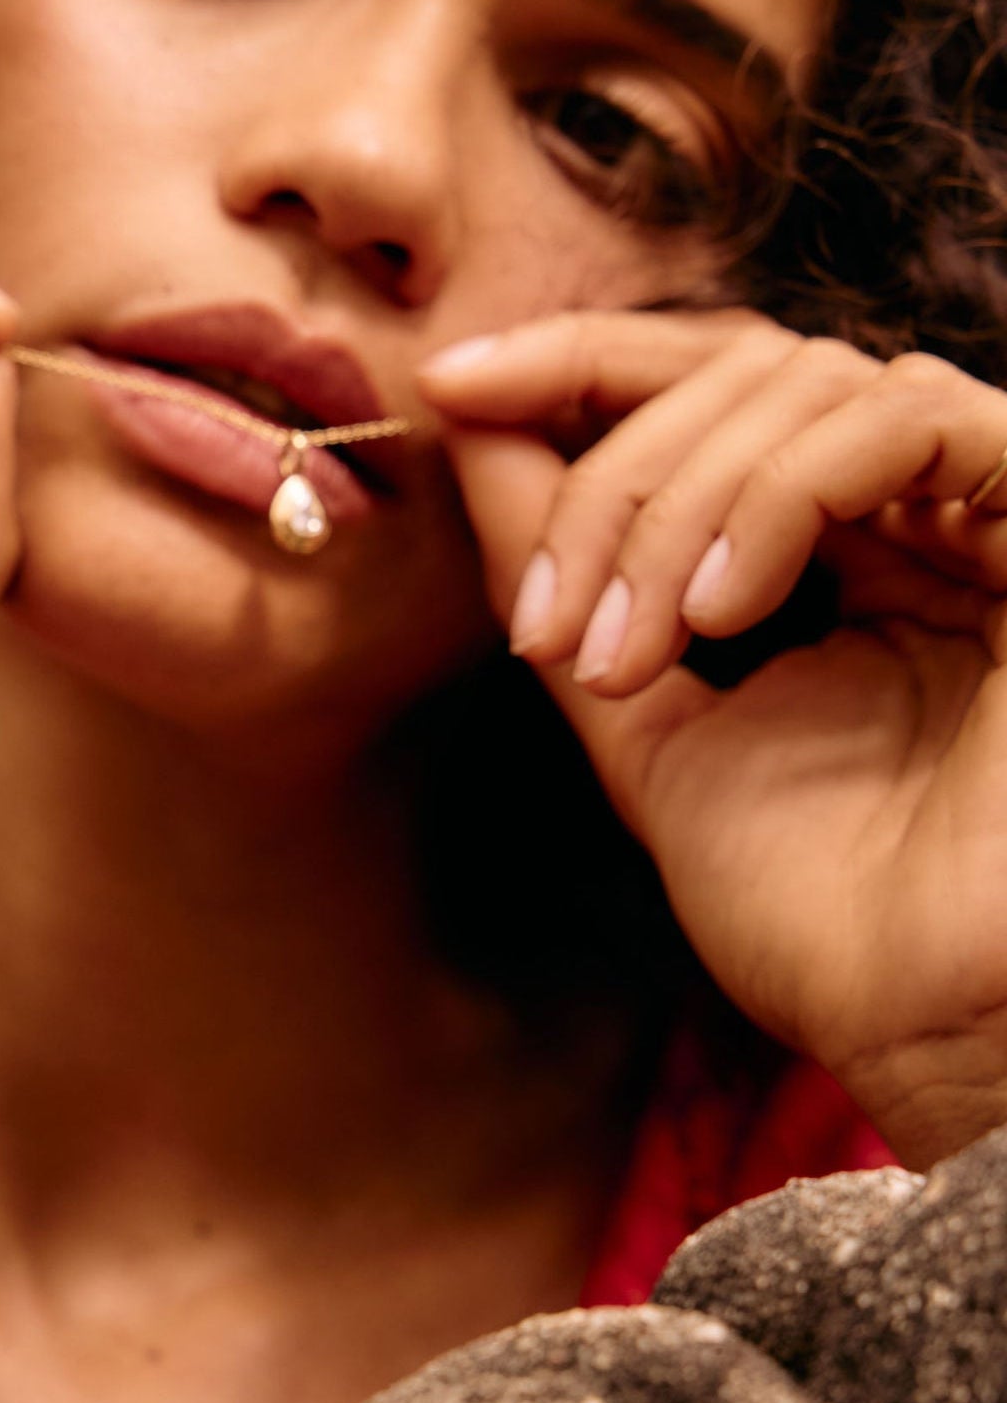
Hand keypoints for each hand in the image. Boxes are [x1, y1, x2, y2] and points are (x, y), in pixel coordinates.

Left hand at [420, 311, 1006, 1165]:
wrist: (934, 1038)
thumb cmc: (816, 917)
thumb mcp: (640, 722)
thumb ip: (563, 576)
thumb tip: (470, 432)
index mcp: (847, 550)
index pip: (710, 388)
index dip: (578, 364)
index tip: (450, 387)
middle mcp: (928, 514)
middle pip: (745, 375)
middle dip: (611, 476)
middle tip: (548, 623)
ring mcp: (997, 517)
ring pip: (813, 388)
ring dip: (675, 505)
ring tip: (624, 652)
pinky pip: (914, 420)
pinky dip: (784, 492)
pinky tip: (720, 609)